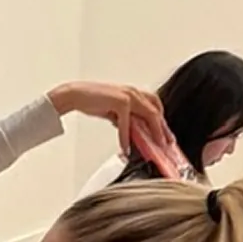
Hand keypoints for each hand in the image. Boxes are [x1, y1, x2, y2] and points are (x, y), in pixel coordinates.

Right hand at [50, 83, 188, 179]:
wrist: (75, 94)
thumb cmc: (93, 100)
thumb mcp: (115, 111)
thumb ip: (128, 119)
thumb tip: (136, 133)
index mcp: (135, 93)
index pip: (155, 107)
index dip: (162, 122)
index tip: (167, 135)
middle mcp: (134, 92)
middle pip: (156, 113)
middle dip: (163, 129)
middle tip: (167, 143)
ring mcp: (129, 96)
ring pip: (149, 116)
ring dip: (153, 133)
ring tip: (156, 146)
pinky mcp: (120, 102)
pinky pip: (127, 124)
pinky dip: (127, 138)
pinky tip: (126, 148)